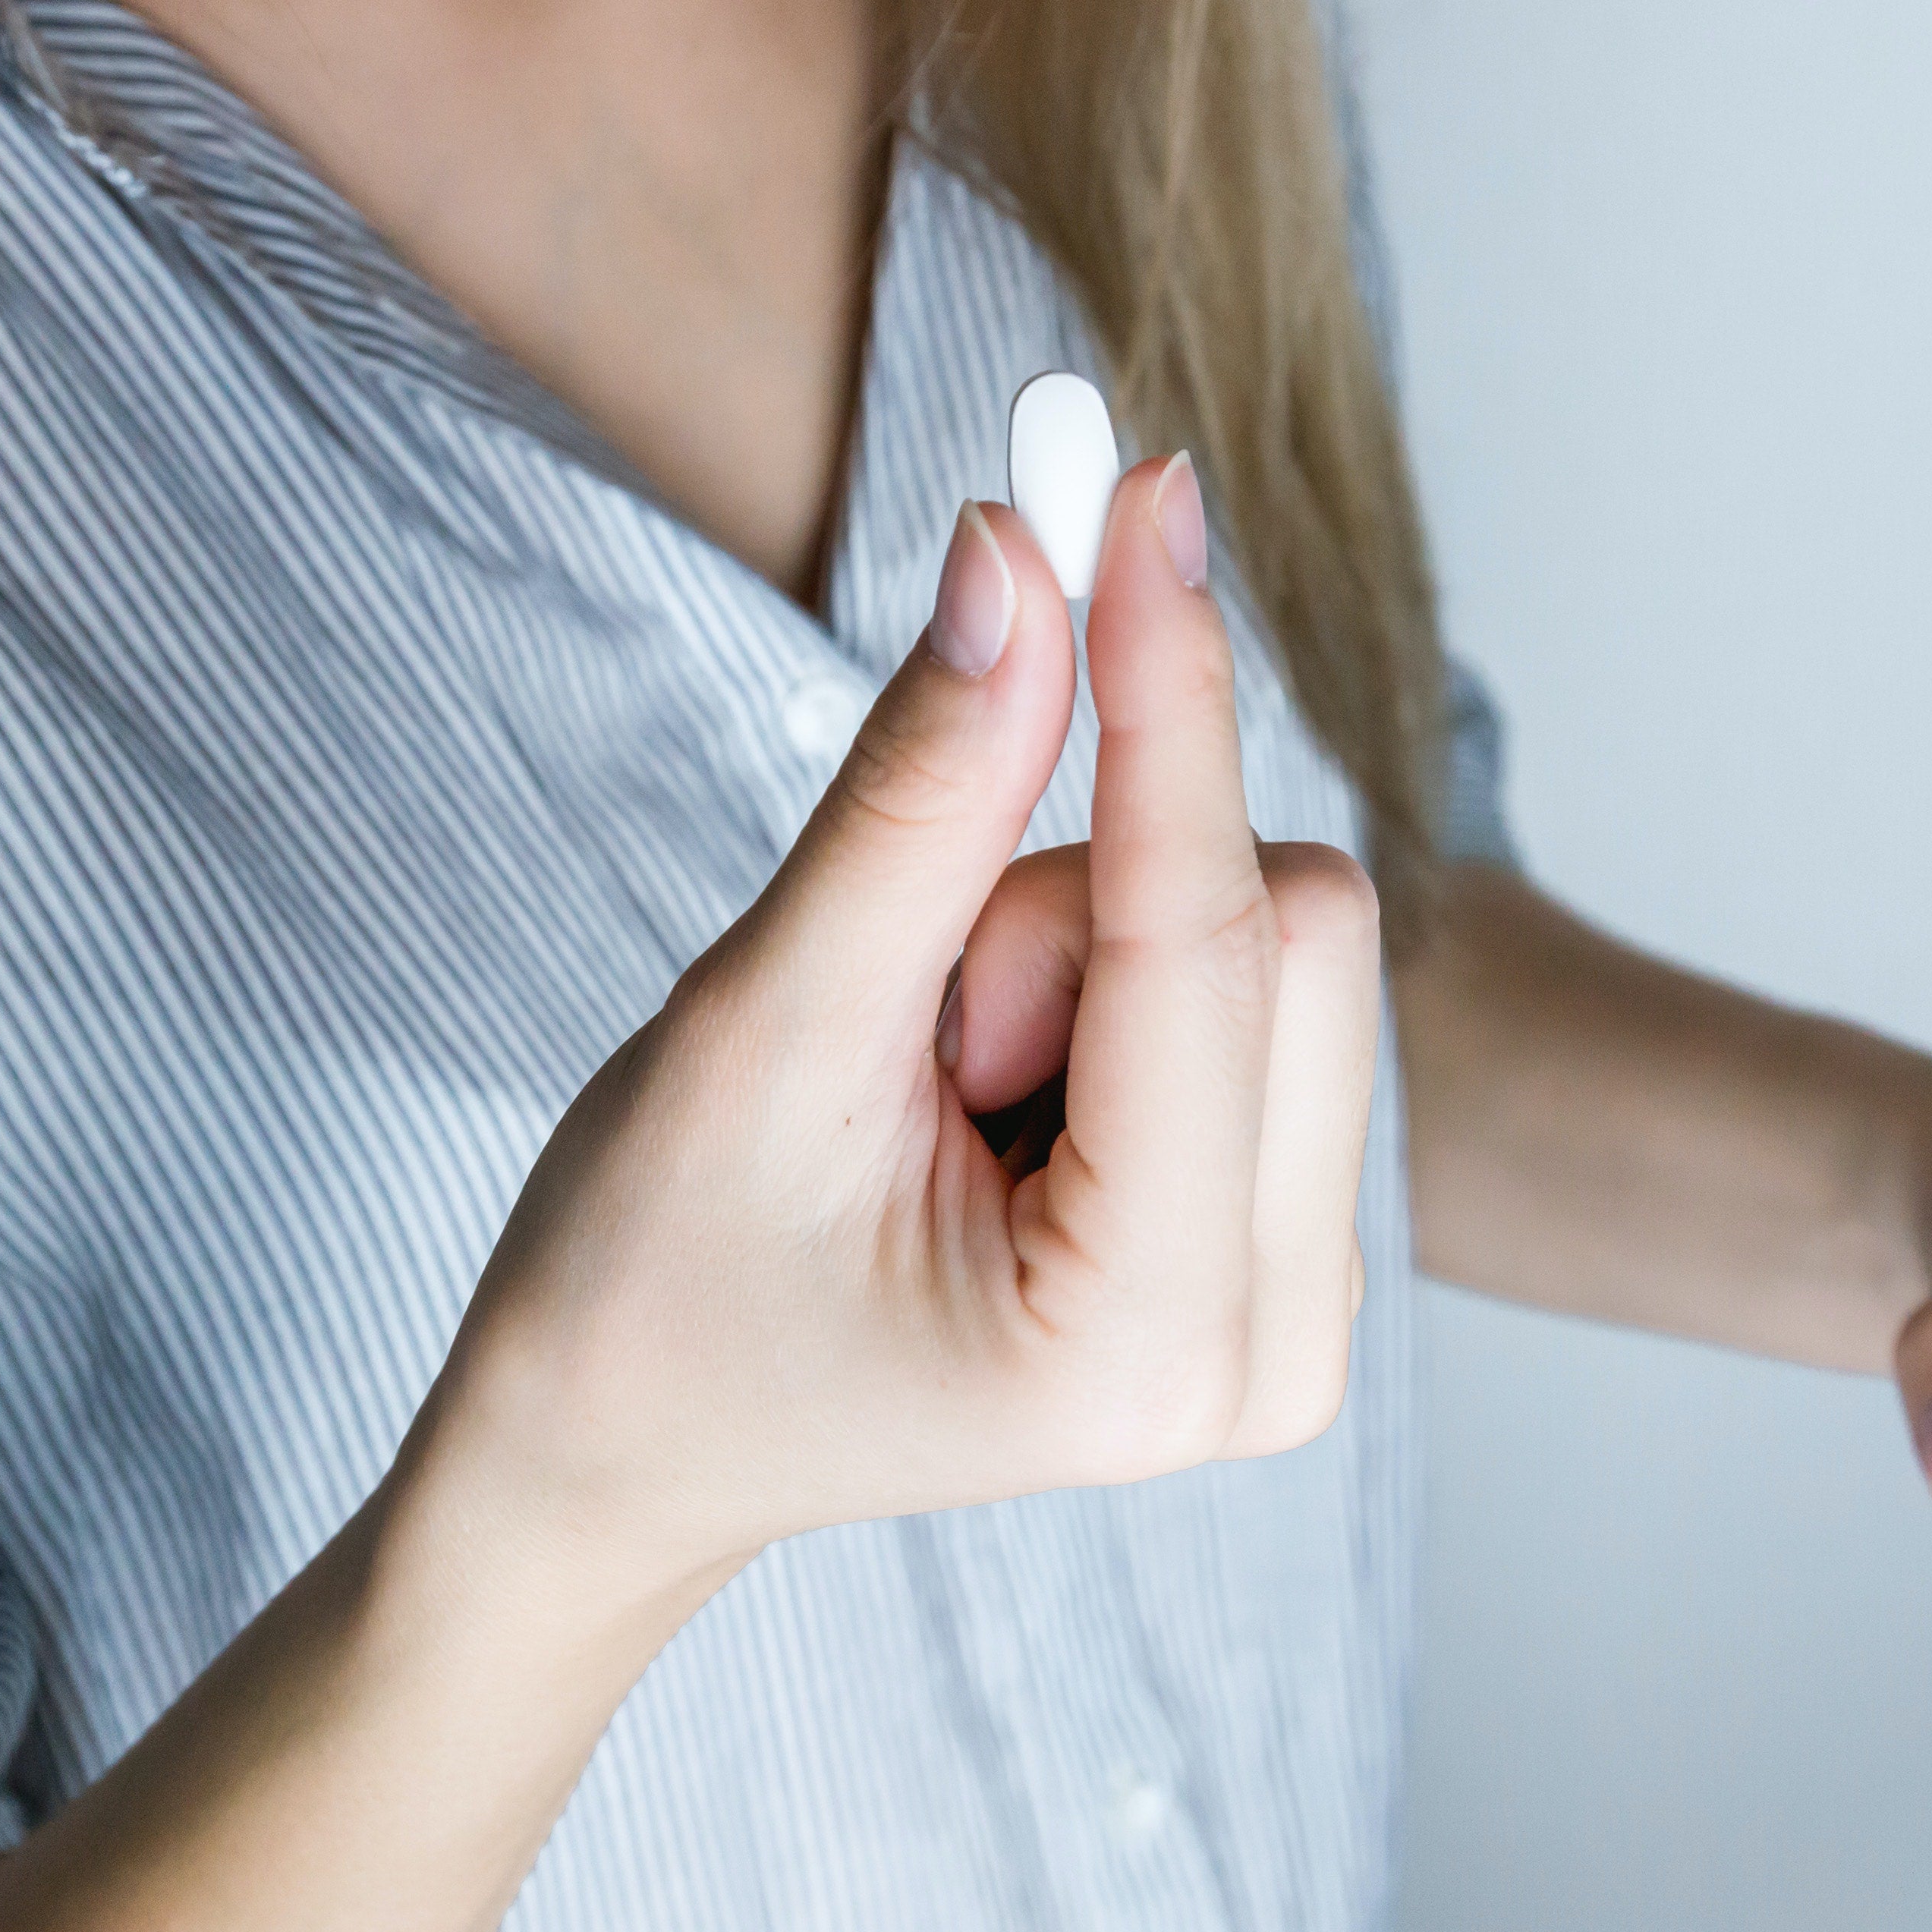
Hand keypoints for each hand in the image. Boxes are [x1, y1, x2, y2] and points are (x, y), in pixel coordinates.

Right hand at [420, 458, 1381, 1615]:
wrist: (631, 1446)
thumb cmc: (652, 1283)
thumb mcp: (764, 1029)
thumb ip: (916, 799)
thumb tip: (1021, 554)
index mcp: (1142, 1341)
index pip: (1204, 936)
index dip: (1166, 690)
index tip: (1139, 485)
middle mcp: (1274, 1352)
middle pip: (1294, 926)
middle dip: (1076, 906)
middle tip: (916, 1024)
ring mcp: (1300, 1309)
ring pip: (1283, 944)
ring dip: (1084, 952)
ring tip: (939, 1086)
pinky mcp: (1288, 1242)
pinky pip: (1261, 994)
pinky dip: (1118, 989)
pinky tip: (1001, 1101)